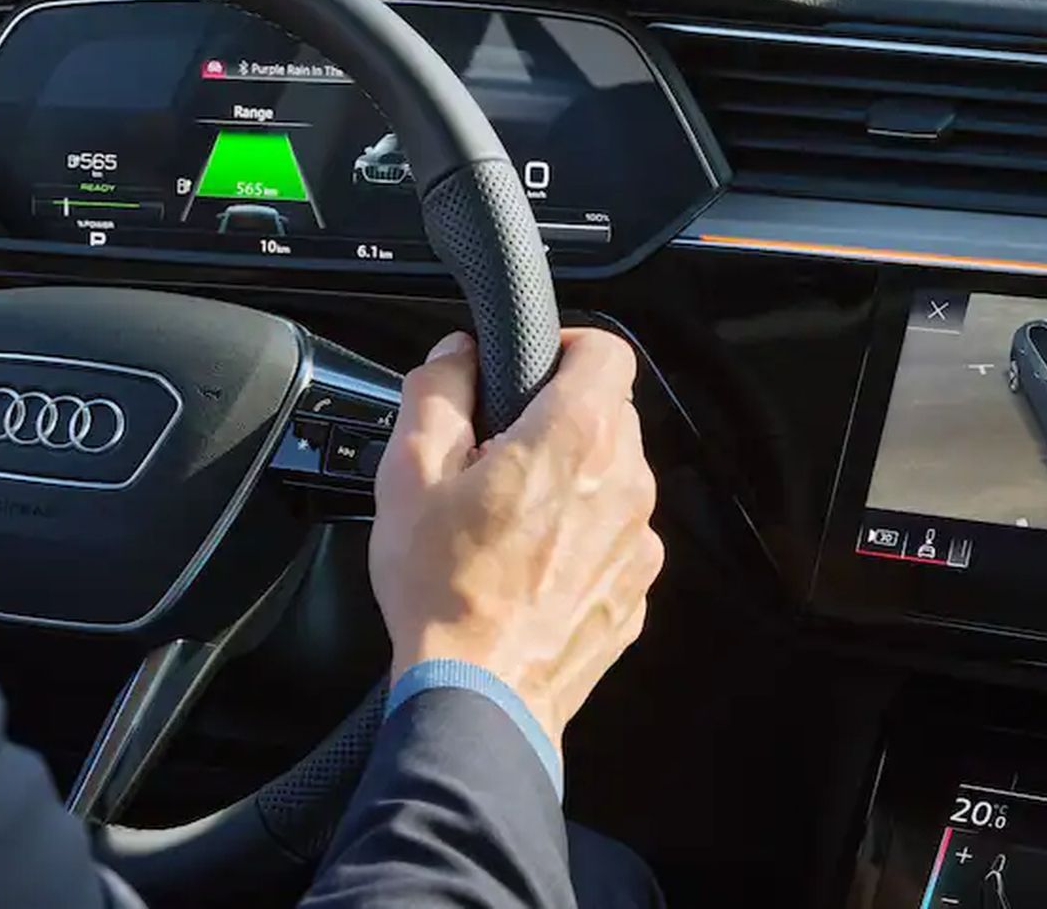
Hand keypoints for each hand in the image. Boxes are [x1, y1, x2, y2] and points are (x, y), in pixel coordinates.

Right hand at [369, 328, 662, 753]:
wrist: (479, 698)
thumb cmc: (444, 592)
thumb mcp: (409, 474)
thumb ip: (436, 392)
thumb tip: (456, 356)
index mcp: (576, 438)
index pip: (607, 350)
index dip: (566, 347)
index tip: (531, 368)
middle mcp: (624, 482)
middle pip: (611, 413)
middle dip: (559, 417)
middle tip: (499, 450)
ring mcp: (638, 539)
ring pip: (617, 476)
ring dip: (574, 479)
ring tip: (510, 518)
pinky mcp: (636, 587)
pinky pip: (617, 535)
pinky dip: (584, 536)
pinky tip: (532, 564)